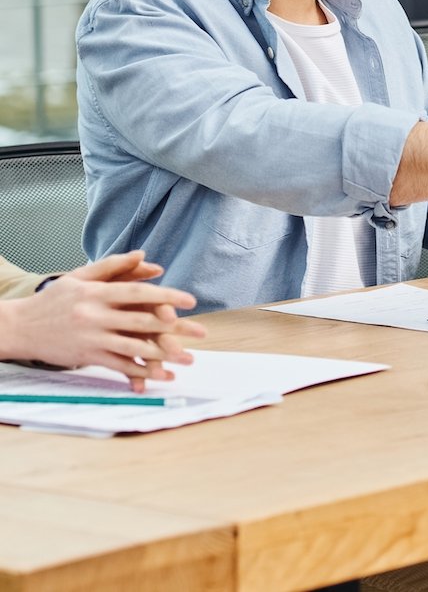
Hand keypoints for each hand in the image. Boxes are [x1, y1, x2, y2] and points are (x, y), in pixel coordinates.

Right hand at [3, 251, 205, 388]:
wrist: (20, 327)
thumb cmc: (55, 299)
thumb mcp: (79, 277)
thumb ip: (113, 266)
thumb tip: (145, 256)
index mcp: (97, 293)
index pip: (138, 292)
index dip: (167, 296)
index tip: (191, 302)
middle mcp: (95, 315)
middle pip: (142, 321)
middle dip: (175, 329)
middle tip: (201, 332)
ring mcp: (91, 338)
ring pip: (133, 347)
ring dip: (164, 354)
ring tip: (187, 358)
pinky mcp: (87, 357)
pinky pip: (118, 365)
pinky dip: (140, 371)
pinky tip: (159, 376)